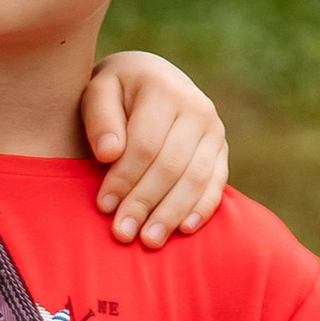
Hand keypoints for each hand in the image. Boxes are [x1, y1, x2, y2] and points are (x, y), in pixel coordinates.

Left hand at [82, 52, 228, 245]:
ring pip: (196, 178)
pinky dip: (202, 208)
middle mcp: (197, 107)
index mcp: (164, 89)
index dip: (124, 179)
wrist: (149, 79)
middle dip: (145, 203)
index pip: (145, 145)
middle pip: (171, 165)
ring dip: (172, 213)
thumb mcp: (98, 92)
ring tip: (150, 241)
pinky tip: (184, 230)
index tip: (103, 206)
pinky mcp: (222, 149)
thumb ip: (100, 118)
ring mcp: (214, 130)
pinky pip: (216, 183)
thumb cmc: (115, 93)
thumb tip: (109, 153)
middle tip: (123, 233)